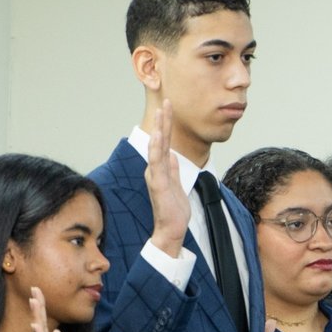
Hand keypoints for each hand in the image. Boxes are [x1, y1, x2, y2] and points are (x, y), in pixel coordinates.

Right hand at [147, 101, 190, 257]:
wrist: (171, 230)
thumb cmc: (174, 210)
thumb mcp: (176, 185)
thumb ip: (173, 169)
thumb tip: (172, 154)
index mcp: (160, 169)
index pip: (164, 143)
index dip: (167, 125)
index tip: (169, 108)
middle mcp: (155, 170)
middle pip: (160, 141)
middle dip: (164, 120)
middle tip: (167, 101)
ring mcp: (155, 176)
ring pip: (157, 148)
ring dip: (160, 129)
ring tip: (162, 112)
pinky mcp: (158, 185)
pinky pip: (157, 164)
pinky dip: (156, 149)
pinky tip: (158, 136)